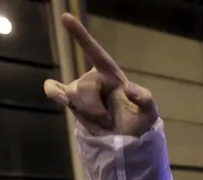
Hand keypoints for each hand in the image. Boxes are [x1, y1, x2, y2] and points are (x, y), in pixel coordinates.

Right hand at [43, 14, 157, 136]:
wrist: (126, 139)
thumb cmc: (139, 121)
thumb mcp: (149, 111)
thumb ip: (144, 98)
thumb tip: (128, 89)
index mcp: (110, 73)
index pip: (94, 51)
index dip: (80, 35)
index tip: (65, 16)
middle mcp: (93, 78)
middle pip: (84, 85)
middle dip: (95, 107)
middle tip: (109, 121)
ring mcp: (80, 89)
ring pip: (72, 93)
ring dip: (88, 112)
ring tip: (102, 121)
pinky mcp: (71, 102)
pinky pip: (54, 90)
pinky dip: (53, 92)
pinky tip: (61, 98)